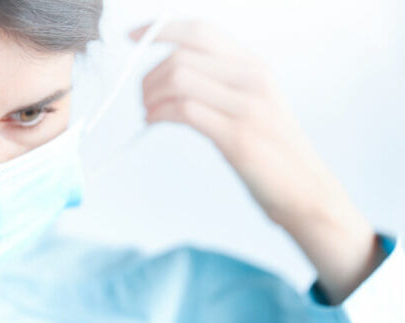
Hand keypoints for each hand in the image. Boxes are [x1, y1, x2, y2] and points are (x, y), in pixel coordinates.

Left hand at [133, 21, 381, 303]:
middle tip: (142, 97)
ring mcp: (248, 106)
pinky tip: (154, 122)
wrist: (306, 190)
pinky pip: (184, 110)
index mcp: (253, 65)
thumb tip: (168, 65)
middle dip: (149, 75)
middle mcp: (253, 78)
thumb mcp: (251, 100)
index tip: (133, 36)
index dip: (160, 29)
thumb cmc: (270, 147)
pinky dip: (159, 114)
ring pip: (178, 79)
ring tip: (148, 112)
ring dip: (151, 96)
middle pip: (181, 55)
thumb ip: (218, 78)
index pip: (200, 30)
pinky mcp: (238, 136)